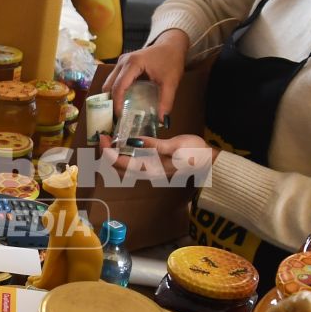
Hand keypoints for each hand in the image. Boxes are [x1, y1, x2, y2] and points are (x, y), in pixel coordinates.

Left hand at [96, 133, 217, 181]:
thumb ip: (154, 146)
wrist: (208, 161)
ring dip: (112, 157)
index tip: (103, 138)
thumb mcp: (175, 146)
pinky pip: (131, 164)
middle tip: (102, 137)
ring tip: (108, 141)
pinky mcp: (153, 167)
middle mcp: (147, 174)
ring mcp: (150, 172)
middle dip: (106, 155)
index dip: (108, 152)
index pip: (121, 164)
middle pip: (117, 170)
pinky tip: (122, 145)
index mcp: (151, 169)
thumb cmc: (194, 152)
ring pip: (123, 169)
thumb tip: (134, 142)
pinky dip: (121, 156)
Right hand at [104, 30, 188, 117]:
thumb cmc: (171, 60)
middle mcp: (123, 62)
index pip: (119, 87)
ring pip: (109, 82)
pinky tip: (122, 101)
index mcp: (133, 63)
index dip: (117, 103)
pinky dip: (116, 91)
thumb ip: (166, 100)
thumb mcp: (171, 82)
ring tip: (119, 111)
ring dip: (112, 97)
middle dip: (110, 102)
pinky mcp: (122, 64)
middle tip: (117, 117)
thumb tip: (163, 120)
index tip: (120, 117)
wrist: (172, 45)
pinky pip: (114, 80)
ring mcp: (121, 62)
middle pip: (109, 85)